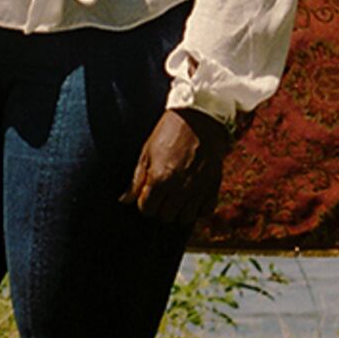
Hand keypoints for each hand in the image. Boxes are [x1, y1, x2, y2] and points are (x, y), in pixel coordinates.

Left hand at [125, 107, 234, 232]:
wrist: (201, 119)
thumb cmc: (170, 132)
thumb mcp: (147, 152)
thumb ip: (136, 179)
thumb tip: (125, 200)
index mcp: (159, 180)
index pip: (147, 210)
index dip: (145, 203)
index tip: (148, 194)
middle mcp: (178, 189)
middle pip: (165, 217)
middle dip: (162, 208)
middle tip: (163, 194)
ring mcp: (197, 190)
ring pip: (185, 218)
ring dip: (180, 210)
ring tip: (178, 196)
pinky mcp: (213, 188)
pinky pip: (205, 212)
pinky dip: (199, 208)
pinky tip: (194, 196)